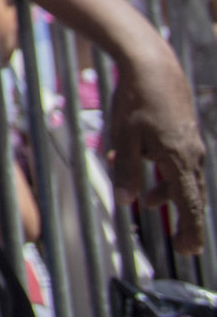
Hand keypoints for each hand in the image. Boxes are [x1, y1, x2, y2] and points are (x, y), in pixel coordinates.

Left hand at [104, 42, 208, 253]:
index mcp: (179, 160)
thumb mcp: (124, 137)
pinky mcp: (184, 132)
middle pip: (192, 196)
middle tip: (181, 242)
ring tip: (149, 202)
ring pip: (184, 178)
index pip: (189, 205)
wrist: (153, 66)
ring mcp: (191, 143)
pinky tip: (142, 165)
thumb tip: (126, 201)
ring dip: (168, 193)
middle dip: (185, 220)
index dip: (190, 230)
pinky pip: (179, 161)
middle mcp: (192, 155)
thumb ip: (126, 171)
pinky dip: (165, 171)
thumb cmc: (136, 101)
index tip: (189, 250)